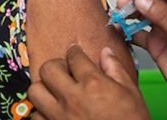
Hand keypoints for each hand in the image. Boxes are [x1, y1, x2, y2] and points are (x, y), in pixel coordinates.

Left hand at [28, 45, 148, 119]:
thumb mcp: (131, 95)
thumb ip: (116, 70)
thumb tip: (106, 53)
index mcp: (93, 85)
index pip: (74, 56)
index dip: (75, 52)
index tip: (75, 53)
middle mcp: (72, 98)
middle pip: (47, 69)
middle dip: (56, 66)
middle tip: (65, 71)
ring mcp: (59, 116)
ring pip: (35, 91)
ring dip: (44, 89)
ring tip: (56, 92)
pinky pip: (35, 117)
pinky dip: (42, 113)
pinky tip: (54, 113)